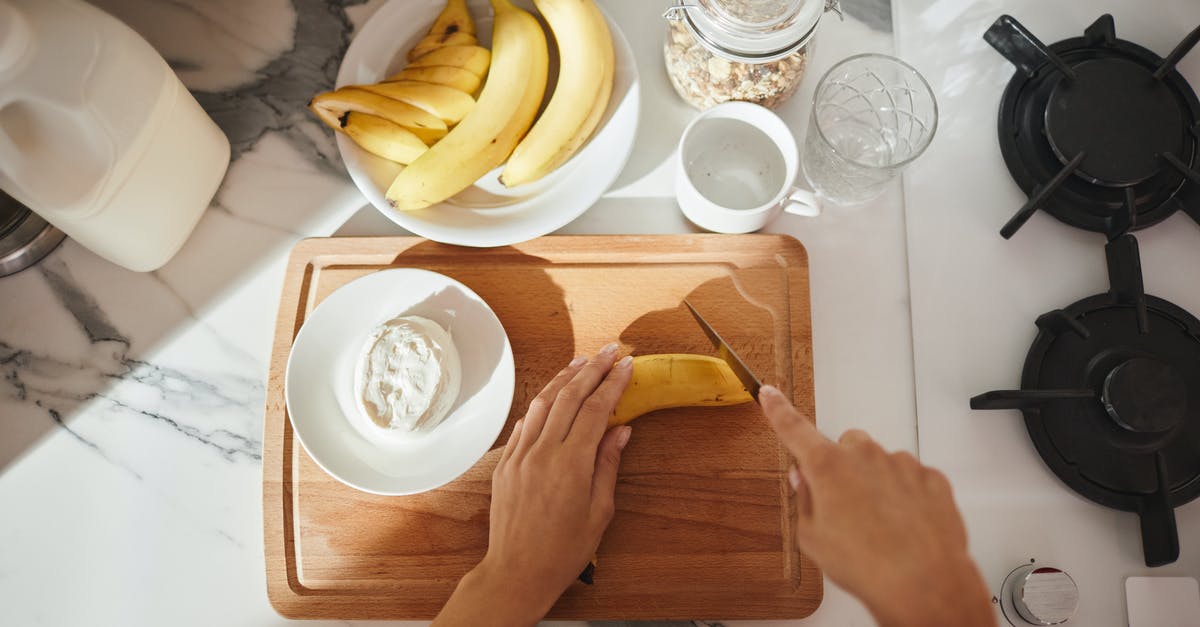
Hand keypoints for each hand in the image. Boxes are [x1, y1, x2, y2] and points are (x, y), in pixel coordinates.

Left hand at [434, 344, 633, 626]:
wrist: (517, 572)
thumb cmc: (563, 550)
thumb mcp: (599, 511)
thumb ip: (608, 465)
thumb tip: (620, 431)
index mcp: (571, 464)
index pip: (595, 410)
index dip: (612, 384)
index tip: (626, 365)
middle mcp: (543, 453)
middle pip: (569, 397)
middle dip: (591, 370)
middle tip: (608, 350)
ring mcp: (520, 456)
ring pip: (542, 404)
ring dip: (563, 379)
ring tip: (581, 362)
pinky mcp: (505, 464)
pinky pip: (524, 424)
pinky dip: (540, 404)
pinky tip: (551, 396)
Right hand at [759, 385, 995, 626]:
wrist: (922, 583)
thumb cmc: (866, 565)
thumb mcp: (813, 538)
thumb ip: (804, 500)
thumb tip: (805, 480)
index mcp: (827, 467)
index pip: (794, 429)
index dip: (778, 410)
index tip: (769, 394)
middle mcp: (864, 455)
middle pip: (845, 447)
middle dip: (842, 468)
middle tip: (845, 507)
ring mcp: (901, 463)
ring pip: (880, 462)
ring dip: (876, 484)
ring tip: (880, 526)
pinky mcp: (930, 477)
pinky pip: (911, 478)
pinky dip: (905, 496)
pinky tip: (904, 526)